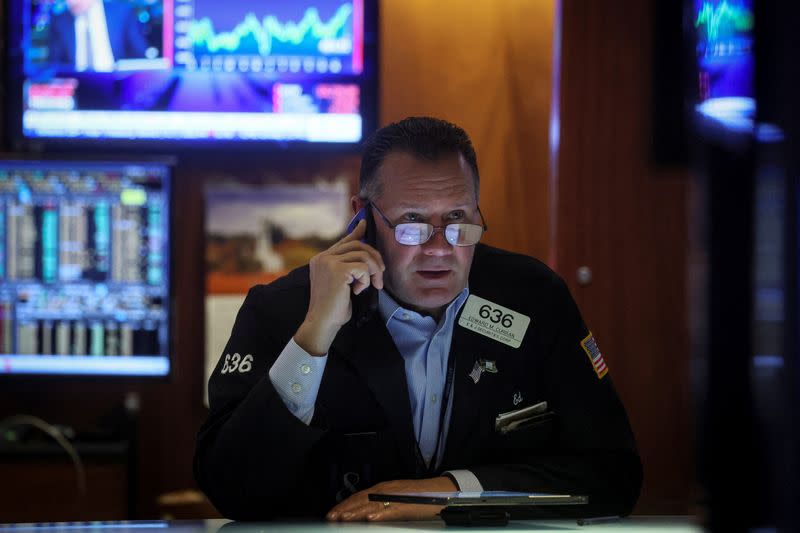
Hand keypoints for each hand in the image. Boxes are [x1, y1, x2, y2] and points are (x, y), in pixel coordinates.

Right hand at [294, 219, 384, 354]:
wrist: (323, 322)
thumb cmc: (333, 307)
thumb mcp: (342, 283)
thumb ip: (349, 267)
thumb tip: (365, 254)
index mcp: (321, 259)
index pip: (343, 241)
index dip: (357, 233)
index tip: (364, 224)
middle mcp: (323, 257)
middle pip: (357, 245)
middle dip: (374, 258)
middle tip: (380, 275)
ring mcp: (329, 262)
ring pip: (363, 255)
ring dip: (373, 271)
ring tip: (372, 286)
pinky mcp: (338, 270)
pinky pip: (363, 268)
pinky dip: (366, 280)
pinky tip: (358, 290)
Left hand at [325, 476, 457, 521]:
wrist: (443, 491)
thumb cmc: (421, 497)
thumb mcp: (397, 498)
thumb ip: (383, 504)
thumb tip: (367, 515)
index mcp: (384, 489)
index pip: (359, 496)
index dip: (345, 505)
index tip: (332, 513)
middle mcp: (387, 490)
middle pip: (362, 500)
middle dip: (345, 509)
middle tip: (331, 518)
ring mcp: (397, 497)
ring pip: (372, 505)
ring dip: (356, 513)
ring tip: (343, 519)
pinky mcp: (407, 505)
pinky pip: (391, 511)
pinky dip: (380, 515)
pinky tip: (370, 520)